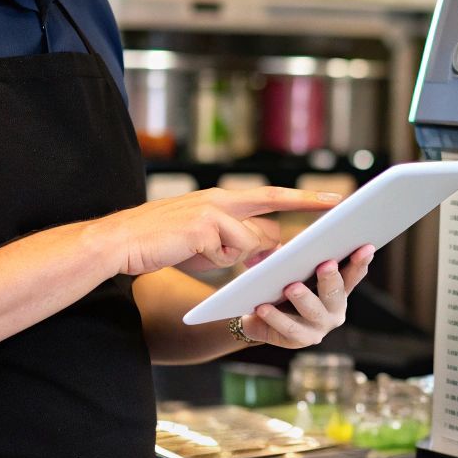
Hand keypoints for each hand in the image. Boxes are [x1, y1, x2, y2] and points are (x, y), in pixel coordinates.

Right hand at [96, 186, 342, 276]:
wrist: (121, 242)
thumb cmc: (164, 244)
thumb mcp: (208, 242)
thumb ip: (238, 241)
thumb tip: (268, 247)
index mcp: (223, 199)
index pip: (273, 196)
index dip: (305, 199)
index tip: (335, 201)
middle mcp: (222, 199)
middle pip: (268, 221)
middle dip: (273, 238)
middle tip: (286, 230)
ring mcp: (214, 211)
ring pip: (247, 244)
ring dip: (227, 257)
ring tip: (195, 249)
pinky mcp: (204, 227)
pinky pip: (226, 254)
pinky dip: (211, 261)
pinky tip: (189, 252)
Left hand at [235, 245, 375, 347]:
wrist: (260, 317)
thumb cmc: (280, 286)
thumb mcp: (287, 268)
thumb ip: (290, 256)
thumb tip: (282, 249)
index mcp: (338, 289)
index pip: (353, 274)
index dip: (360, 262)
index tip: (365, 247)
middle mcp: (334, 310)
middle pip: (336, 294)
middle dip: (331, 279)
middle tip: (326, 264)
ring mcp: (320, 327)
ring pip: (313, 312)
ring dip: (304, 298)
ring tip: (291, 287)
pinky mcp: (300, 340)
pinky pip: (288, 328)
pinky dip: (276, 317)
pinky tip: (263, 307)